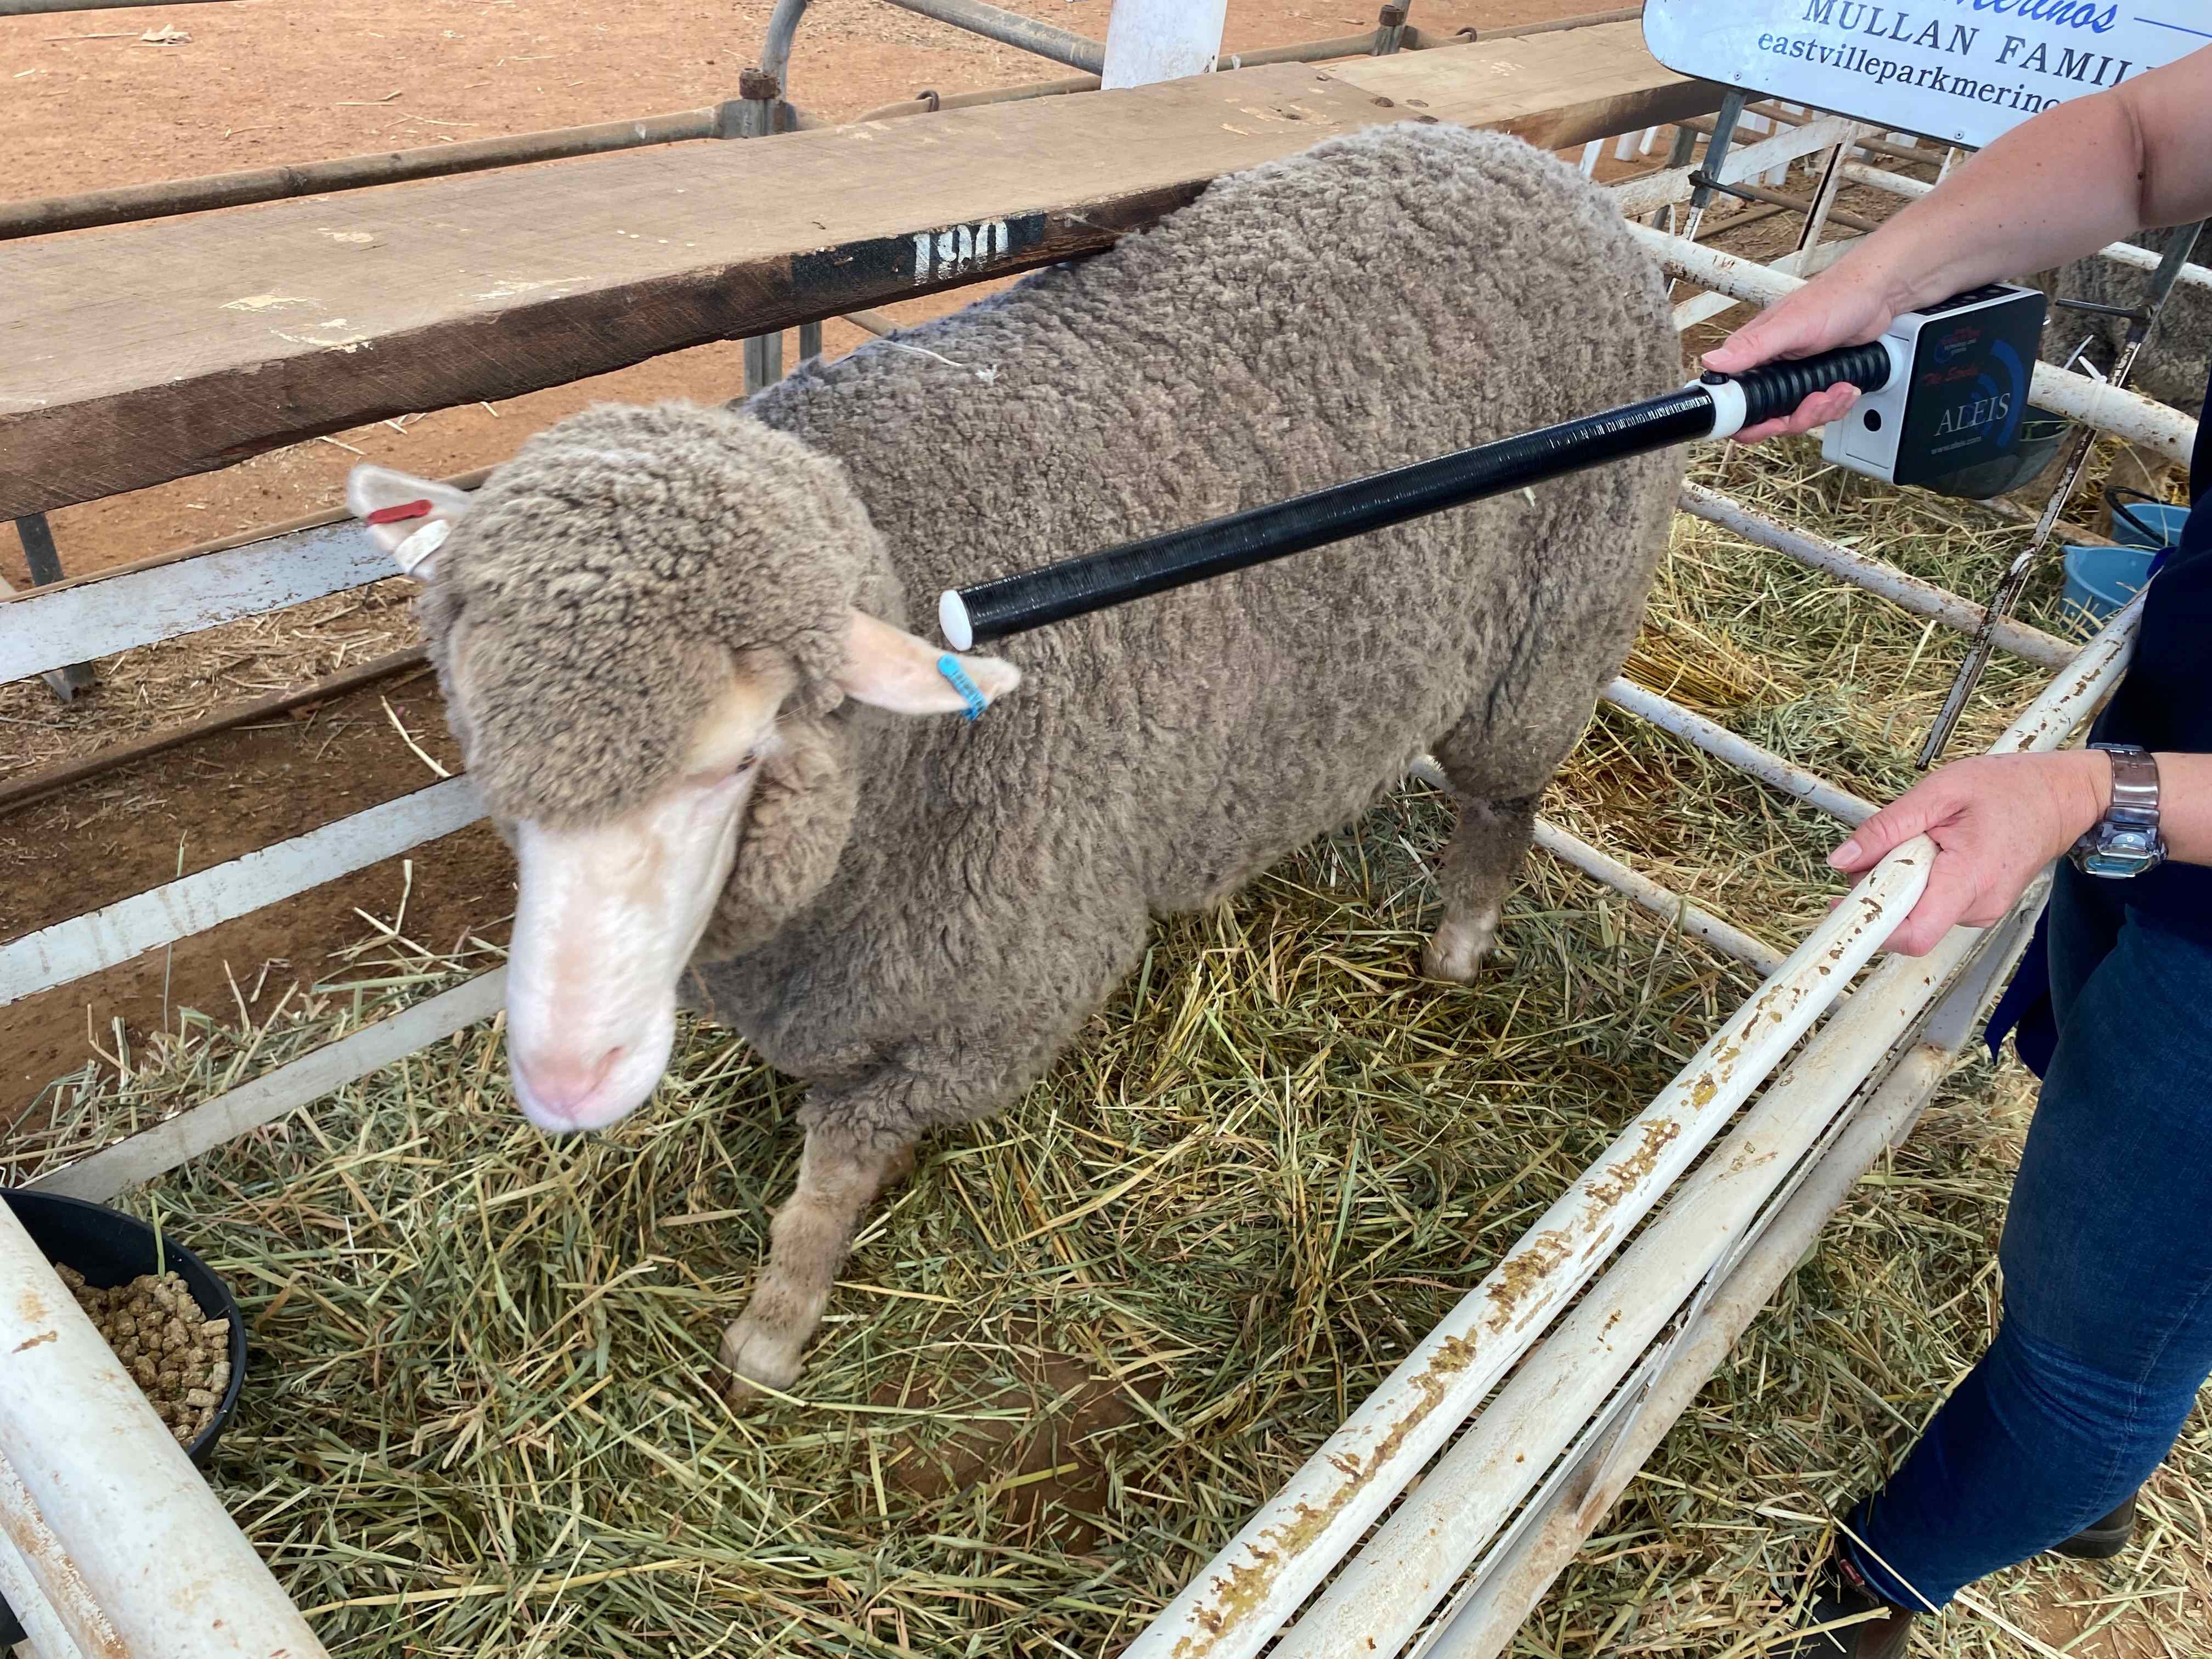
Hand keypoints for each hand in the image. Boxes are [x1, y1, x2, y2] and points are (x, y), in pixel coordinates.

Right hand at [1701, 267, 1901, 443]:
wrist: (1875, 296)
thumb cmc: (1834, 299)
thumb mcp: (1792, 325)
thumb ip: (1752, 347)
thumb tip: (1711, 362)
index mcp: (1752, 355)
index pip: (1733, 403)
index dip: (1749, 423)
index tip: (1773, 423)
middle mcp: (1768, 369)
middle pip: (1768, 419)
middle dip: (1798, 417)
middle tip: (1817, 400)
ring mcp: (1792, 378)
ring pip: (1797, 418)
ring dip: (1823, 410)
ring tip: (1840, 387)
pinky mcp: (1815, 382)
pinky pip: (1819, 411)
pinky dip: (1836, 405)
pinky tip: (1846, 387)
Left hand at [1828, 752, 2110, 955]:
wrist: (2060, 797)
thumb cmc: (2010, 789)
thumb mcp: (1940, 792)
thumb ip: (1887, 827)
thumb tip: (1843, 859)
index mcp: (1969, 879)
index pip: (1914, 934)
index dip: (1871, 927)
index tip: (1839, 910)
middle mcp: (1977, 907)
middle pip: (1905, 920)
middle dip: (1880, 887)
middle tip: (1888, 845)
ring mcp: (1980, 911)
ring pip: (1916, 911)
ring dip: (1901, 880)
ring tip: (1924, 840)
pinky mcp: (1976, 907)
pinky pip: (1931, 903)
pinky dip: (1919, 880)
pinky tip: (1935, 851)